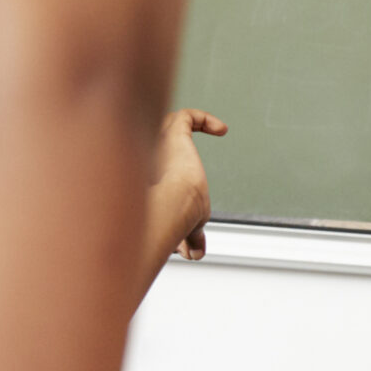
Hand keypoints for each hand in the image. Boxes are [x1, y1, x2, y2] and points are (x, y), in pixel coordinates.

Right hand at [149, 107, 226, 260]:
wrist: (172, 207)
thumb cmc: (174, 219)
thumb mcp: (188, 227)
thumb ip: (191, 237)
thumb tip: (196, 254)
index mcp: (148, 181)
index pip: (159, 172)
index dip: (175, 182)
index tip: (188, 187)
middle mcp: (148, 160)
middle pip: (161, 148)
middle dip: (181, 158)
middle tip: (199, 172)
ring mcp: (157, 143)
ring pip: (166, 125)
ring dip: (184, 128)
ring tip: (211, 129)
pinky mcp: (173, 133)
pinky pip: (186, 117)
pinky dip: (204, 119)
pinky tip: (223, 130)